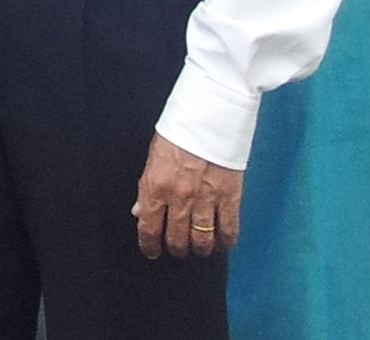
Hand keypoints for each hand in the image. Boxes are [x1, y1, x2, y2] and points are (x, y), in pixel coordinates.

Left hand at [132, 134, 242, 259]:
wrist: (209, 118)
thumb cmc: (178, 134)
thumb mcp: (152, 159)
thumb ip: (146, 189)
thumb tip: (139, 212)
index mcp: (155, 185)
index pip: (148, 226)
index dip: (149, 245)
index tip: (151, 251)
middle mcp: (179, 197)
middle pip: (177, 239)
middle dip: (176, 249)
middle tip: (177, 249)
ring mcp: (206, 199)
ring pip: (202, 240)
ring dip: (200, 249)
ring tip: (199, 248)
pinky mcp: (230, 197)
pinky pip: (229, 229)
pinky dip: (225, 241)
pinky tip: (222, 243)